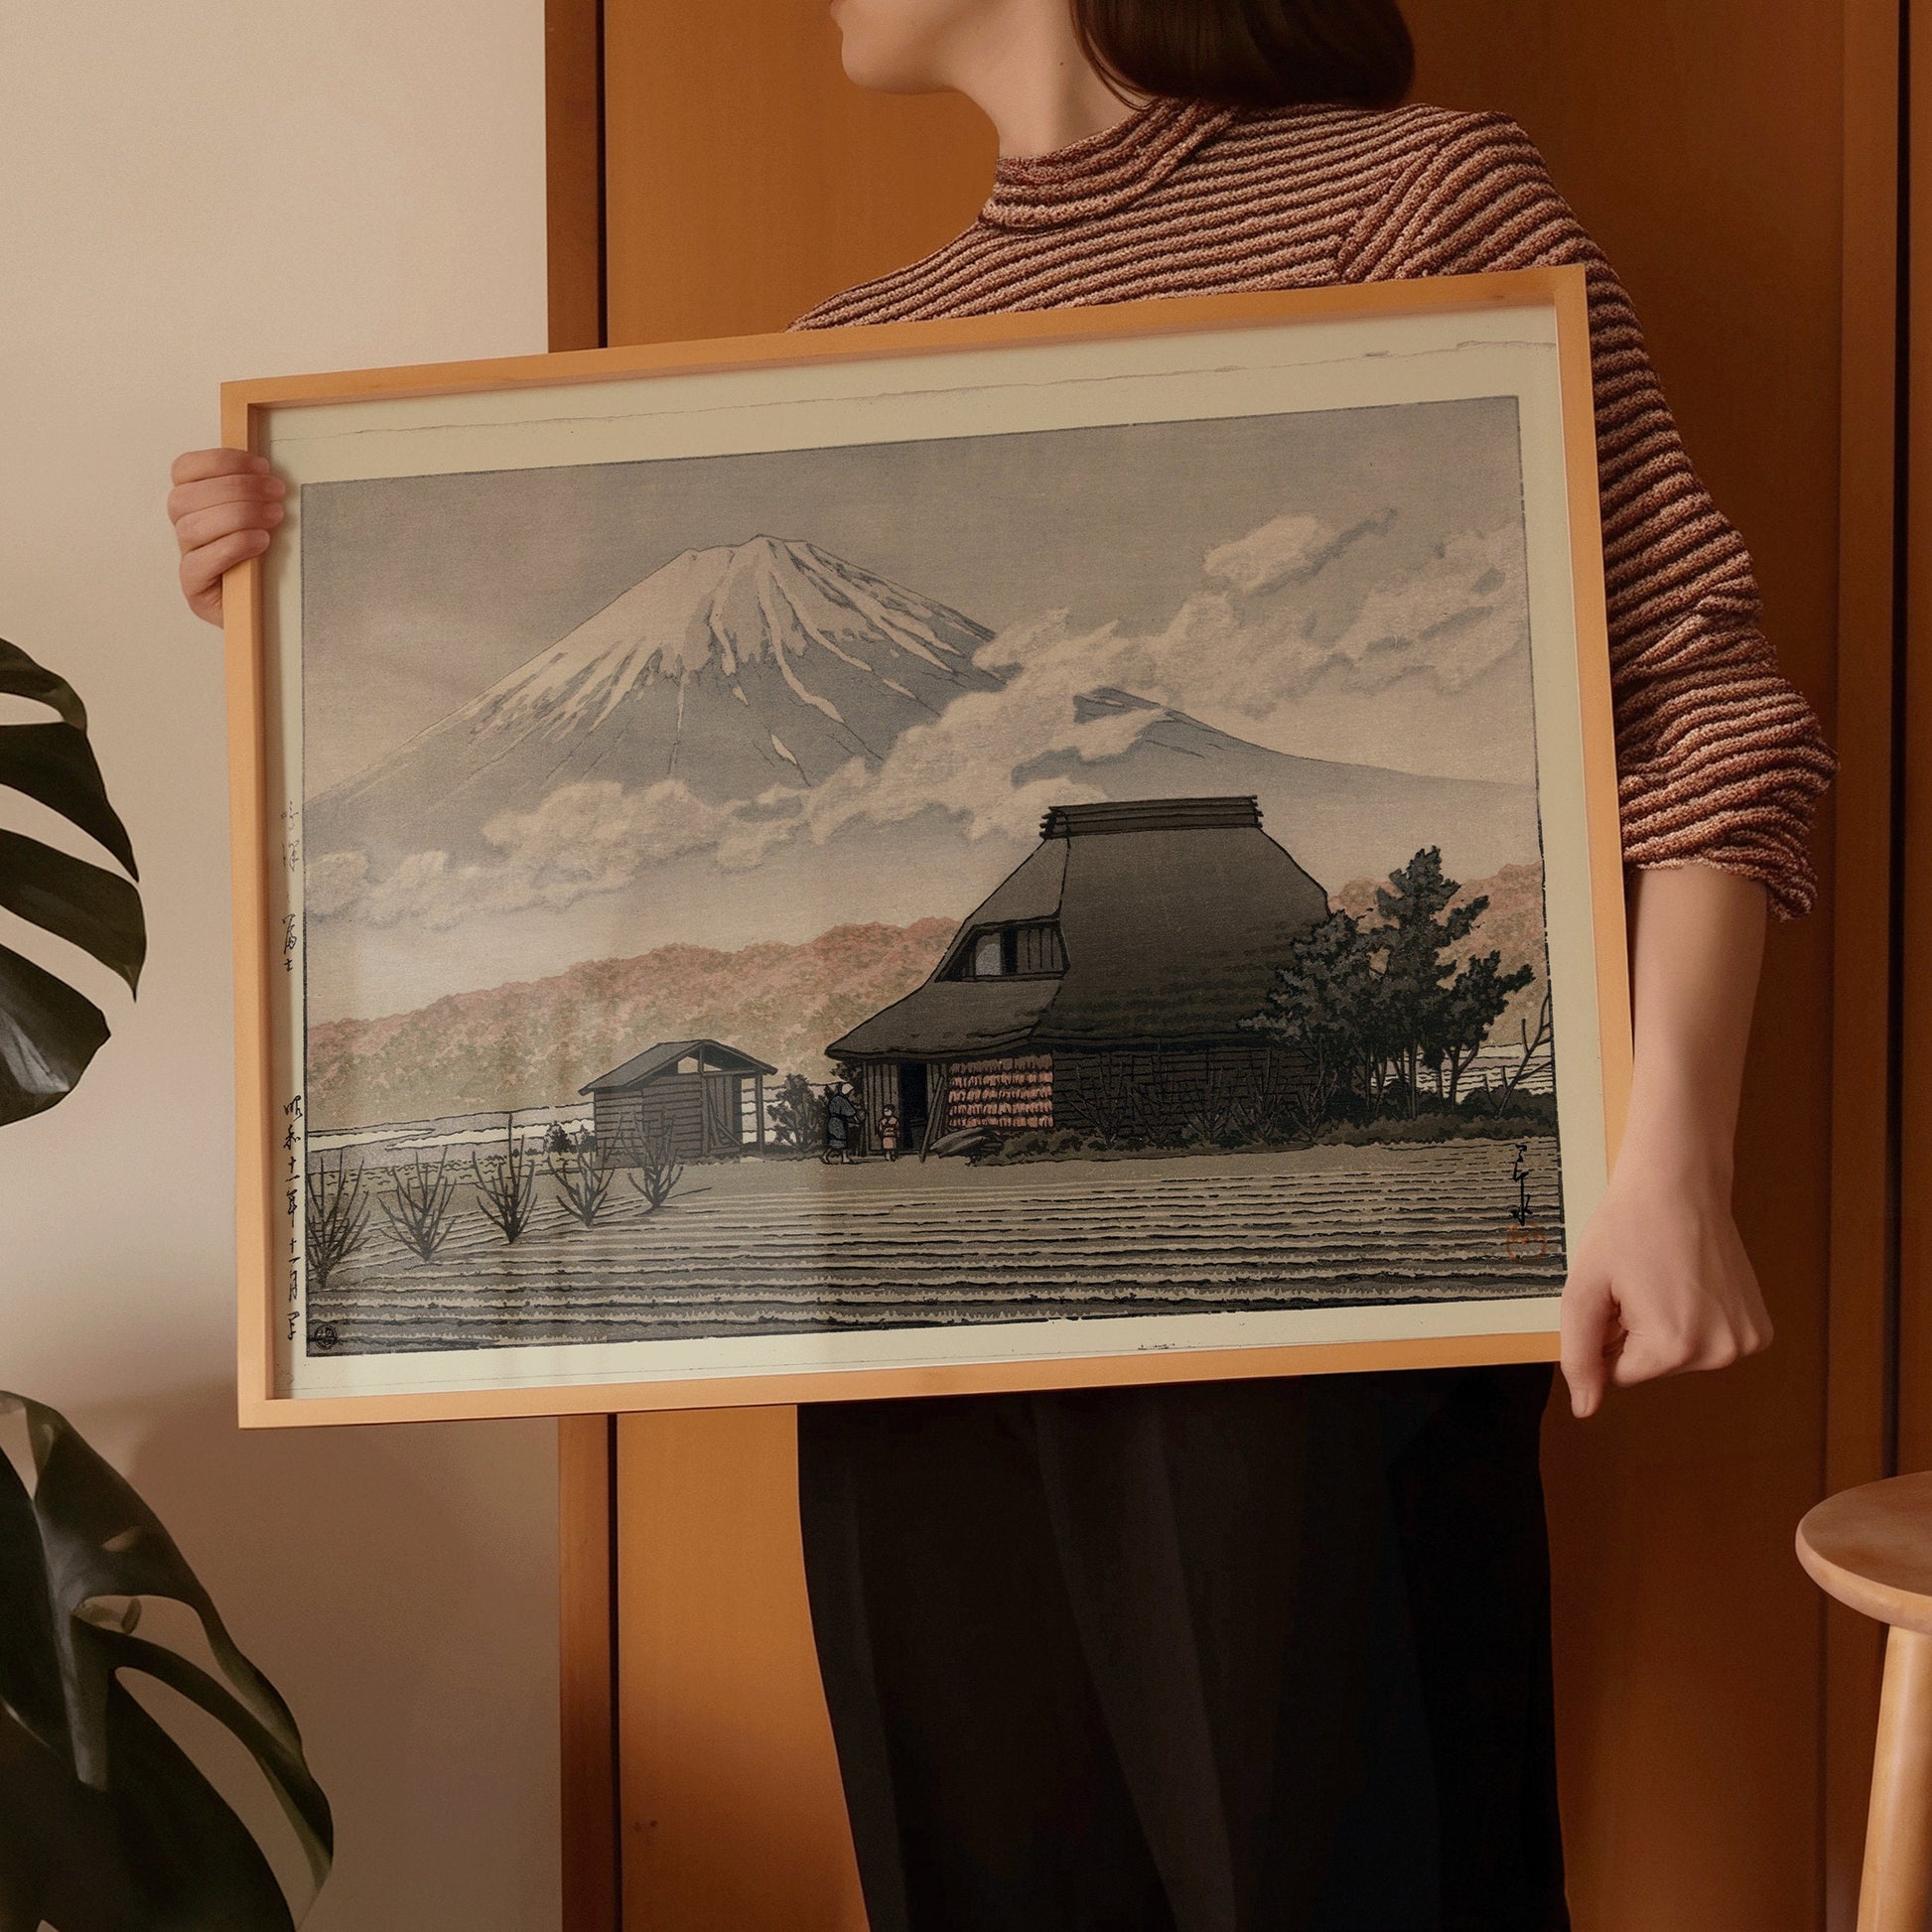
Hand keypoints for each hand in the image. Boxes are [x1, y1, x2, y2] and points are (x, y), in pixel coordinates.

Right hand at [168, 449, 285, 624]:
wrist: (271, 612)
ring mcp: (187, 561)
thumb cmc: (270, 561)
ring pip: (191, 527)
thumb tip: (269, 475)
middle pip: (186, 497)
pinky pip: (199, 563)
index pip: (184, 470)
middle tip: (276, 492)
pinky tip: (260, 542)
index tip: (261, 465)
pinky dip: (233, 546)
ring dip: (237, 515)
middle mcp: (184, 531)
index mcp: (194, 504)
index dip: (219, 461)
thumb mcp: (266, 519)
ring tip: (275, 517)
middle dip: (236, 488)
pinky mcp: (195, 590)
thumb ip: (257, 494)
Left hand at [1558, 1150, 1772, 1418]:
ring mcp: (1747, 1342)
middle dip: (1637, 1331)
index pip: (1618, 1374)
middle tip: (1641, 1281)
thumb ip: (1579, 1355)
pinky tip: (1691, 1282)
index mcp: (1674, 1347)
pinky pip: (1709, 1343)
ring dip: (1665, 1325)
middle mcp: (1720, 1353)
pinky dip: (1695, 1320)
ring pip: (1681, 1356)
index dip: (1607, 1332)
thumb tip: (1585, 1410)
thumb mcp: (1583, 1290)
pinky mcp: (1761, 1329)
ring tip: (1665, 1278)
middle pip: (1652, 1367)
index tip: (1618, 1292)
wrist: (1680, 1183)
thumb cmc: (1627, 1228)